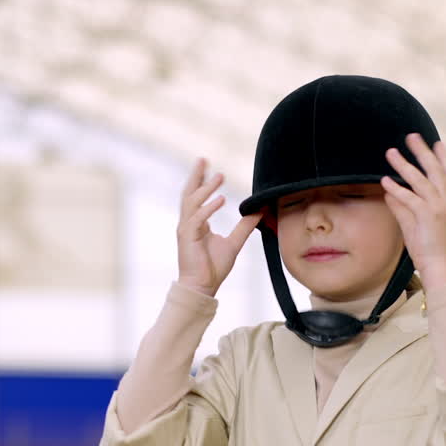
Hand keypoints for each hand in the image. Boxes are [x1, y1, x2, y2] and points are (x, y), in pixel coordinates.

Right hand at [176, 158, 264, 296]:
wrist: (203, 287)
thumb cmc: (213, 268)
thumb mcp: (234, 243)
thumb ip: (244, 226)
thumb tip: (258, 211)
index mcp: (197, 223)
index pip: (198, 197)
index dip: (203, 182)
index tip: (211, 169)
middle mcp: (189, 223)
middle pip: (189, 193)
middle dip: (196, 176)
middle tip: (203, 159)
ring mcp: (186, 230)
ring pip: (192, 202)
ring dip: (205, 188)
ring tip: (219, 176)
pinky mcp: (187, 238)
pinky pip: (197, 219)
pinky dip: (208, 208)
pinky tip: (221, 200)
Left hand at [380, 134, 445, 286]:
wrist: (439, 266)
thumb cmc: (427, 247)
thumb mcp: (414, 223)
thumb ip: (402, 207)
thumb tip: (389, 192)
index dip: (443, 157)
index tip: (437, 142)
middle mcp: (445, 202)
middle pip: (435, 170)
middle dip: (423, 151)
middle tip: (411, 136)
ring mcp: (438, 208)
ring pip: (421, 180)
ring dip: (404, 165)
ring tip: (390, 152)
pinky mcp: (427, 217)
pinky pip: (410, 198)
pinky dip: (397, 188)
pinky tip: (385, 180)